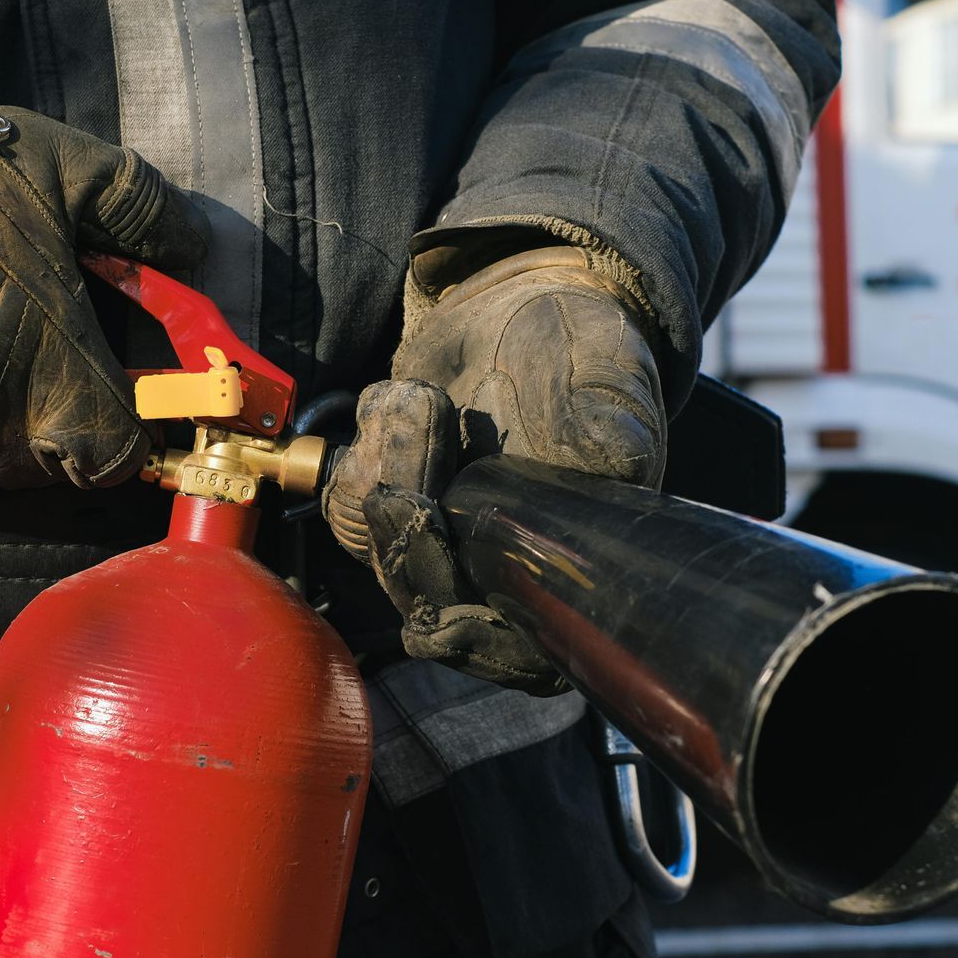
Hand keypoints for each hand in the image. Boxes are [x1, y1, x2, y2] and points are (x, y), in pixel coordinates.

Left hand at [322, 246, 666, 692]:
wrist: (523, 300)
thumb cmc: (582, 347)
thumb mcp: (610, 378)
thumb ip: (606, 430)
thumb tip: (602, 464)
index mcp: (570, 575)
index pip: (515, 657)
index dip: (474, 637)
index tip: (445, 594)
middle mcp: (499, 576)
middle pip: (430, 606)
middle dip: (414, 524)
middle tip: (427, 421)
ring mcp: (440, 545)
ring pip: (381, 554)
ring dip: (389, 465)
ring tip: (425, 396)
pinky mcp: (392, 506)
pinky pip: (348, 506)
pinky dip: (365, 446)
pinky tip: (404, 398)